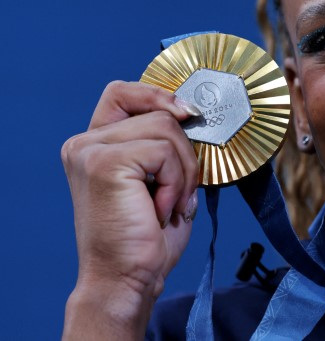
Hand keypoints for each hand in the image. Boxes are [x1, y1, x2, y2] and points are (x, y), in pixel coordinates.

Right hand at [61, 81, 200, 338]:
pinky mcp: (105, 162)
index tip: (187, 114)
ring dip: (183, 171)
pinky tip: (162, 209)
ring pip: (166, 128)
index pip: (124, 92)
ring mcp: (91, 151)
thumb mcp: (161, 180)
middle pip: (159, 112)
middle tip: (179, 193)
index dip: (159, 95)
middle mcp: (85, 143)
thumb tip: (193, 114)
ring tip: (169, 204)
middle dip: (185, 153)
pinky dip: (176, 181)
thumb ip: (166, 145)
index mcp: (95, 144)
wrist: (127, 279)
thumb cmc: (145, 237)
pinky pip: (164, 151)